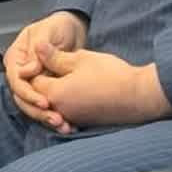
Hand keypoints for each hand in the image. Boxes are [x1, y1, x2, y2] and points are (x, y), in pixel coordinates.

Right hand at [3, 11, 86, 132]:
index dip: (28, 93)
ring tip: (63, 125)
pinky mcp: (44, 91)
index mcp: (16, 57)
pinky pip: (45, 107)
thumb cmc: (59, 26)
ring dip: (46, 118)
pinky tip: (68, 124)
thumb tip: (26, 71)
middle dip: (37, 111)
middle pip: (22, 97)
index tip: (44, 102)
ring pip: (32, 106)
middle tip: (56, 119)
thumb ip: (38, 49)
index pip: (16, 80)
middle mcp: (21, 72)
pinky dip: (55, 116)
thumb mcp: (49, 31)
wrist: (74, 30)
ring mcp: (32, 82)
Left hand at [34, 43, 171, 130]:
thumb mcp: (80, 59)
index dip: (37, 67)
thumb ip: (55, 56)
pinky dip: (67, 103)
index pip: (33, 81)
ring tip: (69, 76)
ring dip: (56, 92)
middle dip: (44, 81)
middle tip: (57, 65)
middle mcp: (60, 110)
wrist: (138, 97)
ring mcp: (72, 119)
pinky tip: (78, 91)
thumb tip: (37, 48)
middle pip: (41, 96)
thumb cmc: (111, 75)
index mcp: (55, 93)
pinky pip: (67, 112)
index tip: (47, 56)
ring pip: (54, 105)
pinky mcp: (84, 123)